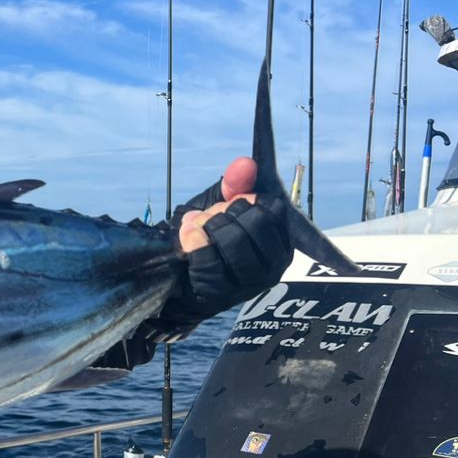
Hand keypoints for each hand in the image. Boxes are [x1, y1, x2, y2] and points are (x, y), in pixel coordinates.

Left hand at [166, 156, 291, 322]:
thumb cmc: (208, 235)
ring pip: (235, 241)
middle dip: (226, 212)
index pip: (274, 209)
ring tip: (198, 227)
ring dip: (209, 226)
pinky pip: (208, 259)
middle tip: (211, 218)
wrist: (175, 270)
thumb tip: (246, 163)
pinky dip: (193, 240)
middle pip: (256, 222)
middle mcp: (274, 266)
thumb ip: (234, 184)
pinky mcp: (222, 294)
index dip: (245, 200)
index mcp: (281, 242)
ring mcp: (249, 283)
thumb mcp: (220, 205)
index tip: (230, 203)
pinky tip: (188, 236)